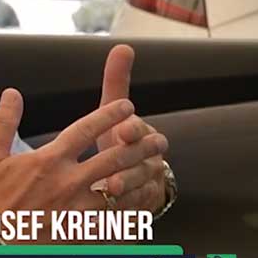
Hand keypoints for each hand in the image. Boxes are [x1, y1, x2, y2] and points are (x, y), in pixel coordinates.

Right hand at [0, 88, 166, 223]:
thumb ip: (3, 123)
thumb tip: (12, 94)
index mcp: (48, 161)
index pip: (85, 131)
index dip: (109, 115)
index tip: (126, 106)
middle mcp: (68, 182)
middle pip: (114, 158)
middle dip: (138, 144)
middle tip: (155, 136)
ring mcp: (79, 208)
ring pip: (122, 188)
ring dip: (142, 174)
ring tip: (156, 164)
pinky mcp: (84, 231)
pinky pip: (118, 218)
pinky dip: (135, 207)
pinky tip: (145, 200)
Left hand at [95, 45, 168, 212]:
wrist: (133, 174)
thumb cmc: (119, 137)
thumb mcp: (113, 110)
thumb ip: (118, 81)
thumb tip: (124, 46)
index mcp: (138, 133)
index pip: (139, 128)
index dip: (133, 129)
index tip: (122, 129)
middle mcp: (148, 157)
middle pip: (145, 159)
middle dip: (131, 162)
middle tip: (114, 166)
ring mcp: (148, 181)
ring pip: (141, 185)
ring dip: (127, 187)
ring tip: (110, 190)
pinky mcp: (142, 204)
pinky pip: (137, 207)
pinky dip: (125, 209)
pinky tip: (110, 210)